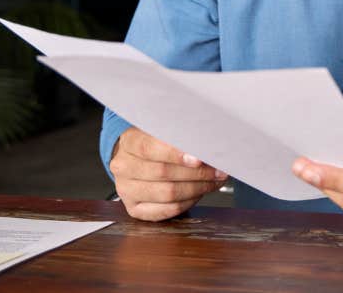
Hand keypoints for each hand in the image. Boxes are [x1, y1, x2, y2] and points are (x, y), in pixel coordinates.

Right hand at [109, 127, 227, 220]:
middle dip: (197, 173)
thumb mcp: (165, 131)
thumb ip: (182, 136)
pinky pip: (166, 210)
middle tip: (218, 170)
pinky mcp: (134, 209)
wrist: (138, 159)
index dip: (175, 154)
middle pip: (162, 172)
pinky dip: (188, 202)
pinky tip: (199, 193)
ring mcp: (126, 190)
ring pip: (167, 193)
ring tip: (213, 181)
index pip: (149, 148)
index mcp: (129, 142)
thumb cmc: (157, 144)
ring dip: (197, 188)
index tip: (198, 158)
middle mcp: (123, 167)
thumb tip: (209, 144)